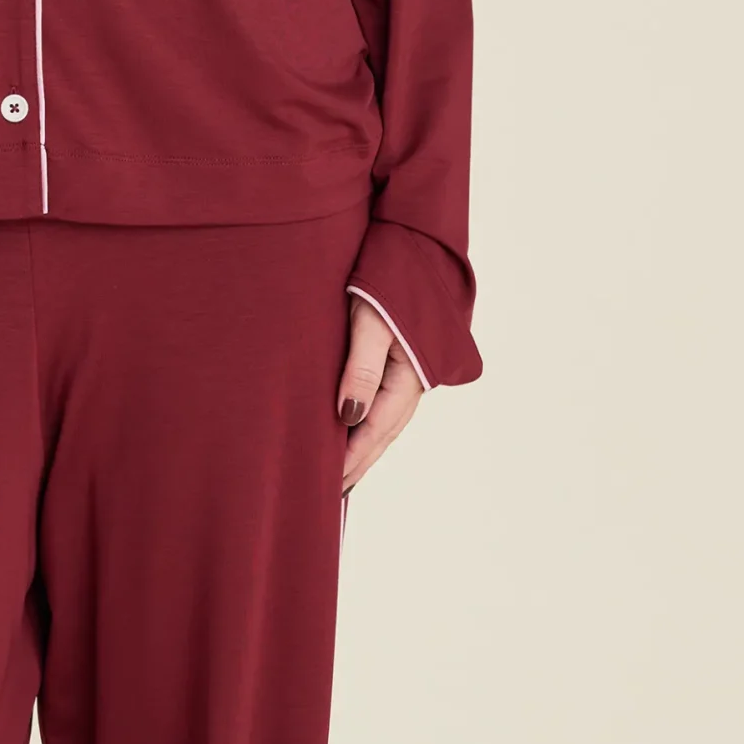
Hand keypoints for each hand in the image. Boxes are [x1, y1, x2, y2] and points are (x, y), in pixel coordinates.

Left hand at [338, 297, 420, 492]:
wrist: (413, 248)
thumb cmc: (389, 280)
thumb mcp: (371, 324)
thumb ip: (361, 369)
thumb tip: (347, 417)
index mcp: (409, 377)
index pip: (375, 431)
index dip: (353, 459)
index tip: (330, 485)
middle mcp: (413, 381)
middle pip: (382, 434)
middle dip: (358, 463)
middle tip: (331, 494)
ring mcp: (409, 374)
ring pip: (383, 422)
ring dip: (363, 448)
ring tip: (340, 474)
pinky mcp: (401, 363)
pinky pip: (383, 405)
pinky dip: (367, 426)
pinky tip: (351, 434)